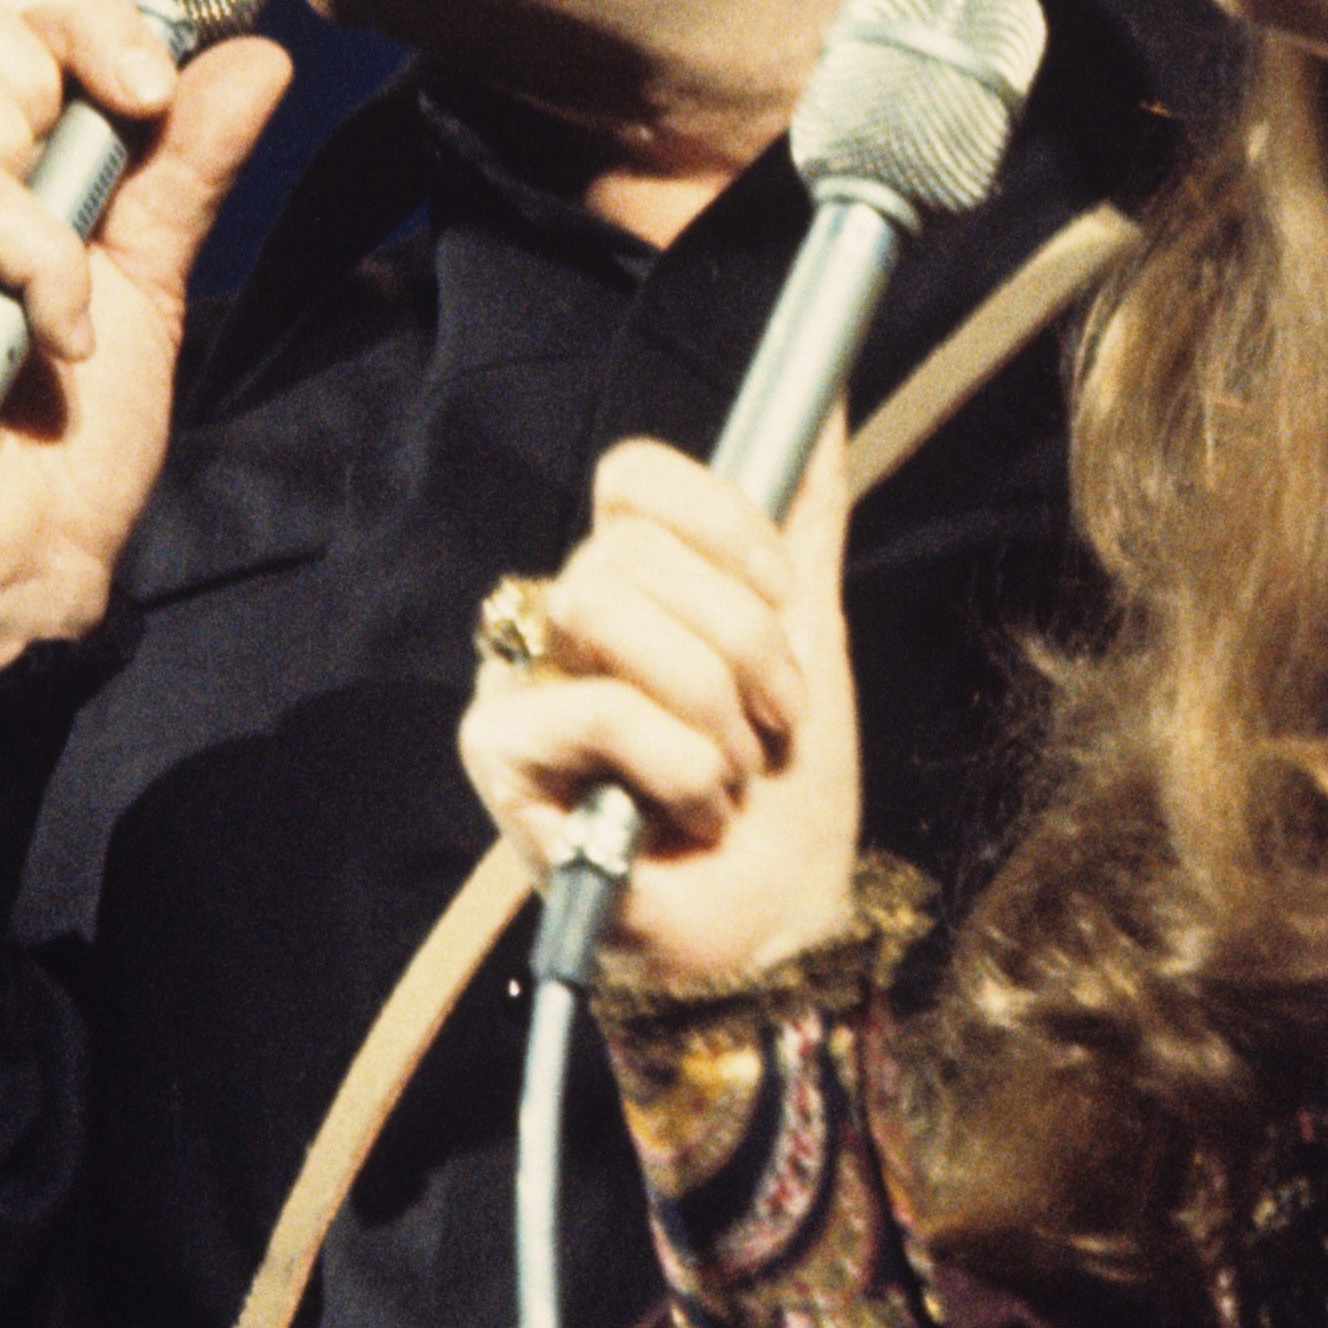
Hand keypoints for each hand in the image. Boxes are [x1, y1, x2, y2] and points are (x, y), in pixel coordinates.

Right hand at [0, 0, 298, 675]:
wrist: (21, 576)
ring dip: (33, 135)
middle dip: (59, 43)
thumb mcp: (149, 281)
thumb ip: (186, 167)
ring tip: (64, 244)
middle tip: (121, 136)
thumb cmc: (68, 447)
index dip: (86, 13)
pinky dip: (41, 257)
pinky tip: (62, 337)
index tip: (162, 82)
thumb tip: (256, 55)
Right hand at [459, 424, 866, 992]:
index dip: (720, 520)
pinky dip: (676, 765)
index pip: (632, 476)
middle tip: (772, 722)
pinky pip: (595, 705)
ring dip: (711, 706)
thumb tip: (828, 399)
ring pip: (607, 608)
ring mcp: (519, 686)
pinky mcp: (499, 757)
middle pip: (631, 548)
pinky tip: (690, 814)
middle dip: (742, 644)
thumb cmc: (785, 796)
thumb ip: (805, 521)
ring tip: (732, 772)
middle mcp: (559, 622)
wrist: (778, 928)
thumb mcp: (812, 639)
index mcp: (629, 582)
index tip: (784, 591)